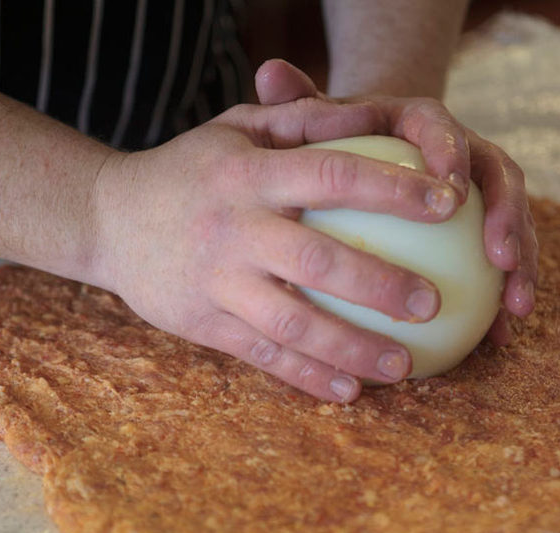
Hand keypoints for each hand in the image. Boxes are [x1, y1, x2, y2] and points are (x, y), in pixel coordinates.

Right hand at [91, 96, 470, 401]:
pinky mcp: (202, 324)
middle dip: (383, 286)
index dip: (394, 190)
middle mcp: (233, 229)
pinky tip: (350, 392)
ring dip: (352, 349)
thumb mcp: (237, 128)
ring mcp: (216, 282)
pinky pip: (262, 357)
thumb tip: (379, 114)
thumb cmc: (190, 169)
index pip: (333, 176)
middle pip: (319, 262)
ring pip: (293, 325)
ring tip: (405, 367)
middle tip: (435, 304)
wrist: (107, 218)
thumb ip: (303, 119)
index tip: (452, 203)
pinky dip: (308, 377)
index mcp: (248, 175)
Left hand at [255, 59, 538, 344]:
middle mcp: (463, 155)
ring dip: (522, 265)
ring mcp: (480, 196)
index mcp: (423, 124)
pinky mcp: (484, 234)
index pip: (445, 128)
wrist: (366, 157)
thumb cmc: (333, 145)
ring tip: (514, 309)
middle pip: (500, 178)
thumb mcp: (313, 126)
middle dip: (509, 216)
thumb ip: (298, 101)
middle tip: (500, 257)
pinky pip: (501, 266)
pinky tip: (495, 340)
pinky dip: (501, 301)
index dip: (454, 155)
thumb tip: (268, 72)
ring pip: (513, 225)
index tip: (452, 191)